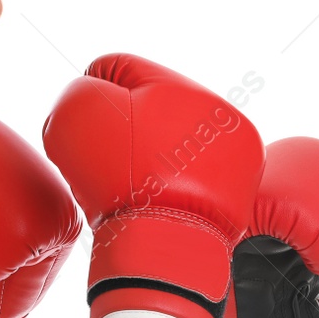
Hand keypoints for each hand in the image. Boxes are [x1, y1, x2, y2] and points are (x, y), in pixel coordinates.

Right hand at [41, 54, 264, 317]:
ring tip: (139, 180)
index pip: (118, 70)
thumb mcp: (76, 116)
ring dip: (155, 149)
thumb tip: (97, 93)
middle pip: (154, 103)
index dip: (92, 99)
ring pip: (177, 136)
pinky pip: (198, 170)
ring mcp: (236, 151)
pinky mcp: (243, 186)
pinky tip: (161, 194)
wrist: (162, 247)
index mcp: (180, 85)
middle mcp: (219, 111)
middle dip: (128, 124)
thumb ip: (80, 89)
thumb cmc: (117, 182)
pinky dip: (177, 178)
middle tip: (113, 160)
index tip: (92, 133)